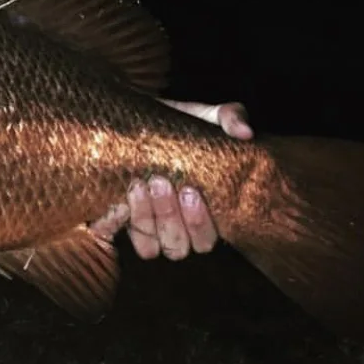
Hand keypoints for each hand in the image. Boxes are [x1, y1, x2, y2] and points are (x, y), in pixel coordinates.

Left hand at [91, 100, 252, 259]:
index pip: (207, 239)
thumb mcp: (204, 115)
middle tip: (162, 181)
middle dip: (171, 216)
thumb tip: (244, 132)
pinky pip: (120, 238)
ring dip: (146, 219)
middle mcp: (178, 227)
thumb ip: (229, 117)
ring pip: (151, 248)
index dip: (200, 223)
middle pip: (179, 246)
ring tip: (139, 184)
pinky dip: (119, 223)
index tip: (190, 189)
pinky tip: (119, 198)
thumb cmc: (178, 125)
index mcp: (204, 212)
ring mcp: (149, 228)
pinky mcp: (121, 222)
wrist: (136, 123)